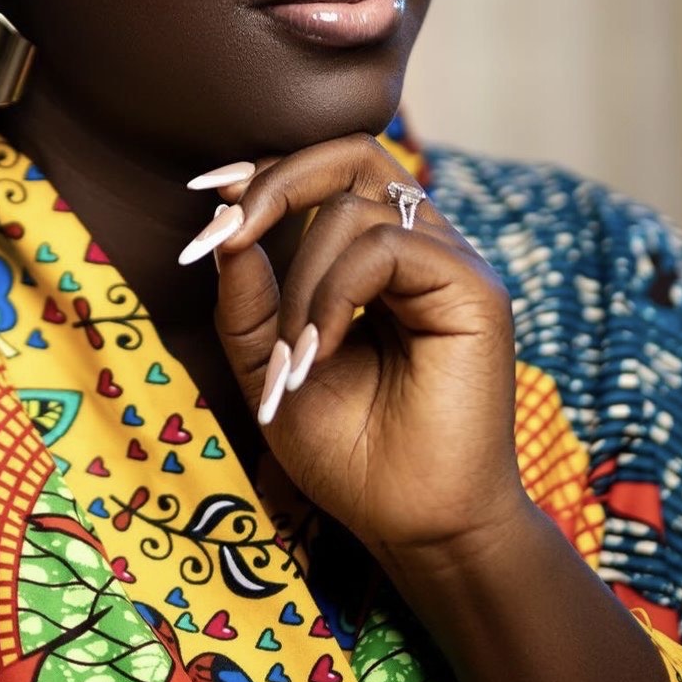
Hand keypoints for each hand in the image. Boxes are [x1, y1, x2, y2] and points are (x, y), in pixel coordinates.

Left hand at [190, 133, 528, 562]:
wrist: (414, 528)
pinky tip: (321, 353)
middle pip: (352, 153)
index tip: (207, 195)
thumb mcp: (269, 363)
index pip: (328, 172)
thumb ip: (247, 295)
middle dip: (278, 182)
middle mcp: (421, 247)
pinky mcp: (475, 291)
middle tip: (228, 232)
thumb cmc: (350, 454)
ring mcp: (452, 264)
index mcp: (379, 257)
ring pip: (355, 209)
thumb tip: (221, 216)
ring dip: (301, 283)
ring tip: (293, 361)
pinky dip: (335, 295)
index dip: (267, 171)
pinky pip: (387, 248)